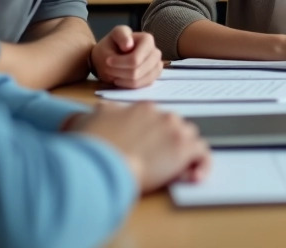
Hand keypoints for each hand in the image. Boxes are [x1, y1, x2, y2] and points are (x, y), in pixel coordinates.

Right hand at [73, 102, 210, 193]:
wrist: (98, 162)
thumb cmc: (89, 145)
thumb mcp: (84, 120)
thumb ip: (95, 116)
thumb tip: (93, 117)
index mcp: (141, 109)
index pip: (156, 120)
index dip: (154, 137)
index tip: (147, 150)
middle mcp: (161, 115)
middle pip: (175, 128)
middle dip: (169, 144)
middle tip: (158, 163)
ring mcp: (174, 130)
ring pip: (190, 138)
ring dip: (185, 153)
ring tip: (174, 171)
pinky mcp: (183, 149)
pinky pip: (202, 154)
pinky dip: (201, 165)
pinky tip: (193, 177)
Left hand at [91, 26, 161, 87]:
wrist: (111, 57)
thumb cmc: (112, 45)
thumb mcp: (113, 35)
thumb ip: (121, 36)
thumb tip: (128, 45)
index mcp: (148, 40)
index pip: (135, 60)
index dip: (119, 63)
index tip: (108, 61)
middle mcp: (155, 53)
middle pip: (137, 72)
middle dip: (119, 72)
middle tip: (109, 69)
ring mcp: (156, 66)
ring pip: (139, 80)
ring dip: (122, 80)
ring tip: (114, 74)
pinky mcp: (153, 77)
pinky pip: (141, 86)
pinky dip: (128, 85)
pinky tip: (121, 79)